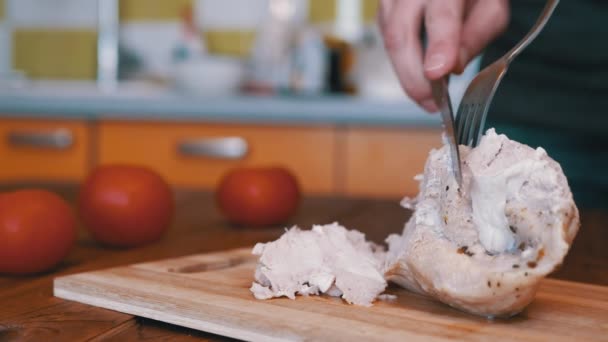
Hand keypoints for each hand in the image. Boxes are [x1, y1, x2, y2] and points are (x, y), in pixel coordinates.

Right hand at [378, 0, 509, 111]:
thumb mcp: (490, 9)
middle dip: (413, 76)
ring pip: (390, 42)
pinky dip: (403, 63)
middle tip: (431, 102)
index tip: (438, 74)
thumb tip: (453, 68)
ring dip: (407, 74)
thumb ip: (477, 35)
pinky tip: (419, 71)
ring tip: (429, 94)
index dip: (439, 45)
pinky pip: (388, 43)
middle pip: (400, 34)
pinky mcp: (383, 11)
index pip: (441, 14)